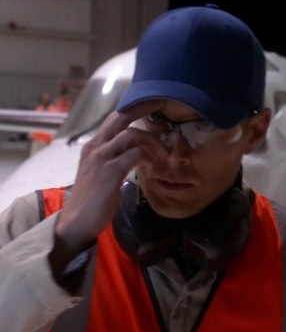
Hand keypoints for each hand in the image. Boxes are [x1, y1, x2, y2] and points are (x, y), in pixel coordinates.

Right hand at [53, 100, 167, 253]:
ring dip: (151, 141)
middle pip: (121, 118)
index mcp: (93, 145)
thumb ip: (114, 156)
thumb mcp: (100, 169)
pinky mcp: (110, 171)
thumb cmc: (92, 197)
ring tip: (162, 152)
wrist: (77, 219)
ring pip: (131, 134)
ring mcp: (102, 157)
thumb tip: (135, 150)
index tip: (152, 112)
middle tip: (162, 123)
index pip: (113, 118)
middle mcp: (96, 146)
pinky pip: (134, 154)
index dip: (134, 111)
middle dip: (144, 115)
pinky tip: (152, 165)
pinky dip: (147, 157)